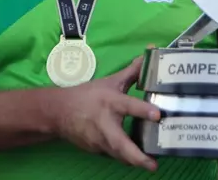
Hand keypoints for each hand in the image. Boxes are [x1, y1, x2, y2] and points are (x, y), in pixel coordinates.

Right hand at [51, 56, 160, 171]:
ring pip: (118, 155)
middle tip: (153, 165)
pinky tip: (139, 161)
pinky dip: (126, 159)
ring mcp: (99, 140)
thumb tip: (150, 52)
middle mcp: (105, 123)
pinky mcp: (97, 151)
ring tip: (151, 165)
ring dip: (134, 161)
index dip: (142, 110)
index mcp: (110, 102)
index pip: (127, 105)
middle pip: (120, 143)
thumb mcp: (111, 82)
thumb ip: (133, 71)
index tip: (158, 115)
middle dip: (137, 156)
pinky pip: (114, 156)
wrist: (60, 112)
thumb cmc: (89, 95)